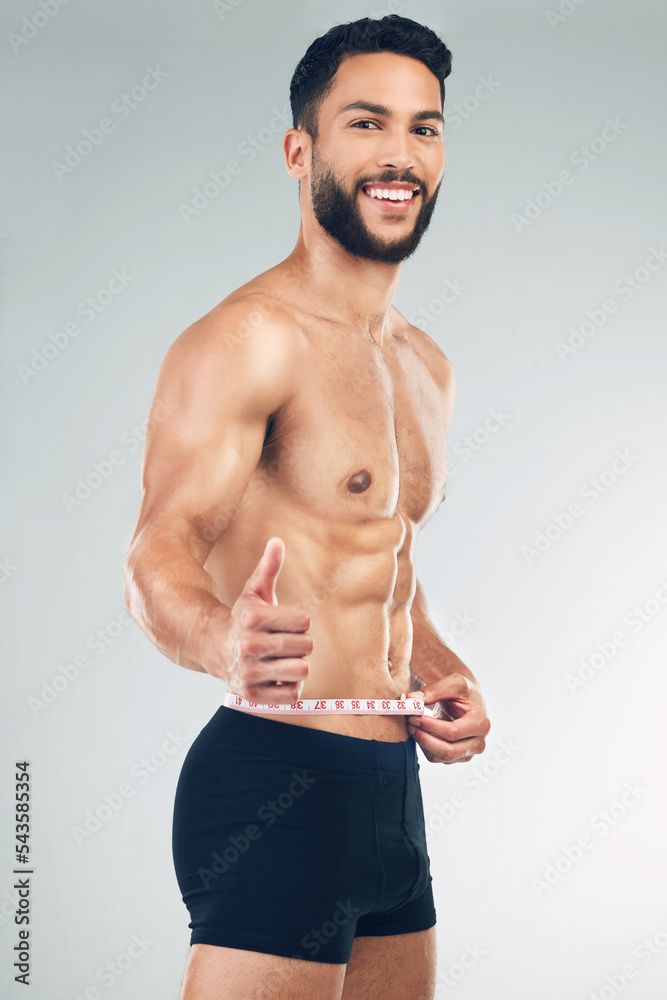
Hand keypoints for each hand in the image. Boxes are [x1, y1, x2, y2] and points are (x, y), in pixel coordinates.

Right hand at [227, 537, 311, 703]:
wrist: (215, 650)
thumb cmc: (243, 619)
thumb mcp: (254, 592)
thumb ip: (268, 568)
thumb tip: (277, 541)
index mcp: (251, 618)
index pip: (304, 621)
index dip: (299, 622)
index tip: (284, 623)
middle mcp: (248, 646)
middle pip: (306, 646)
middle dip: (299, 643)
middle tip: (282, 643)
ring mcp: (249, 673)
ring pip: (302, 670)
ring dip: (296, 665)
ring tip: (280, 659)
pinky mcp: (253, 696)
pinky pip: (293, 694)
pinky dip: (289, 686)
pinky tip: (275, 676)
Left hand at [406, 673, 489, 763]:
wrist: (471, 701)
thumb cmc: (465, 692)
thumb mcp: (454, 682)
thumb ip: (434, 690)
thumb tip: (412, 700)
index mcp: (481, 724)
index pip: (452, 732)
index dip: (430, 725)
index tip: (414, 715)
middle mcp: (478, 743)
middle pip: (447, 751)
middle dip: (424, 738)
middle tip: (410, 723)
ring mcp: (468, 753)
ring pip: (440, 757)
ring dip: (422, 743)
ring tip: (413, 726)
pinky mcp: (457, 757)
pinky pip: (436, 758)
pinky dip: (424, 746)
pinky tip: (421, 731)